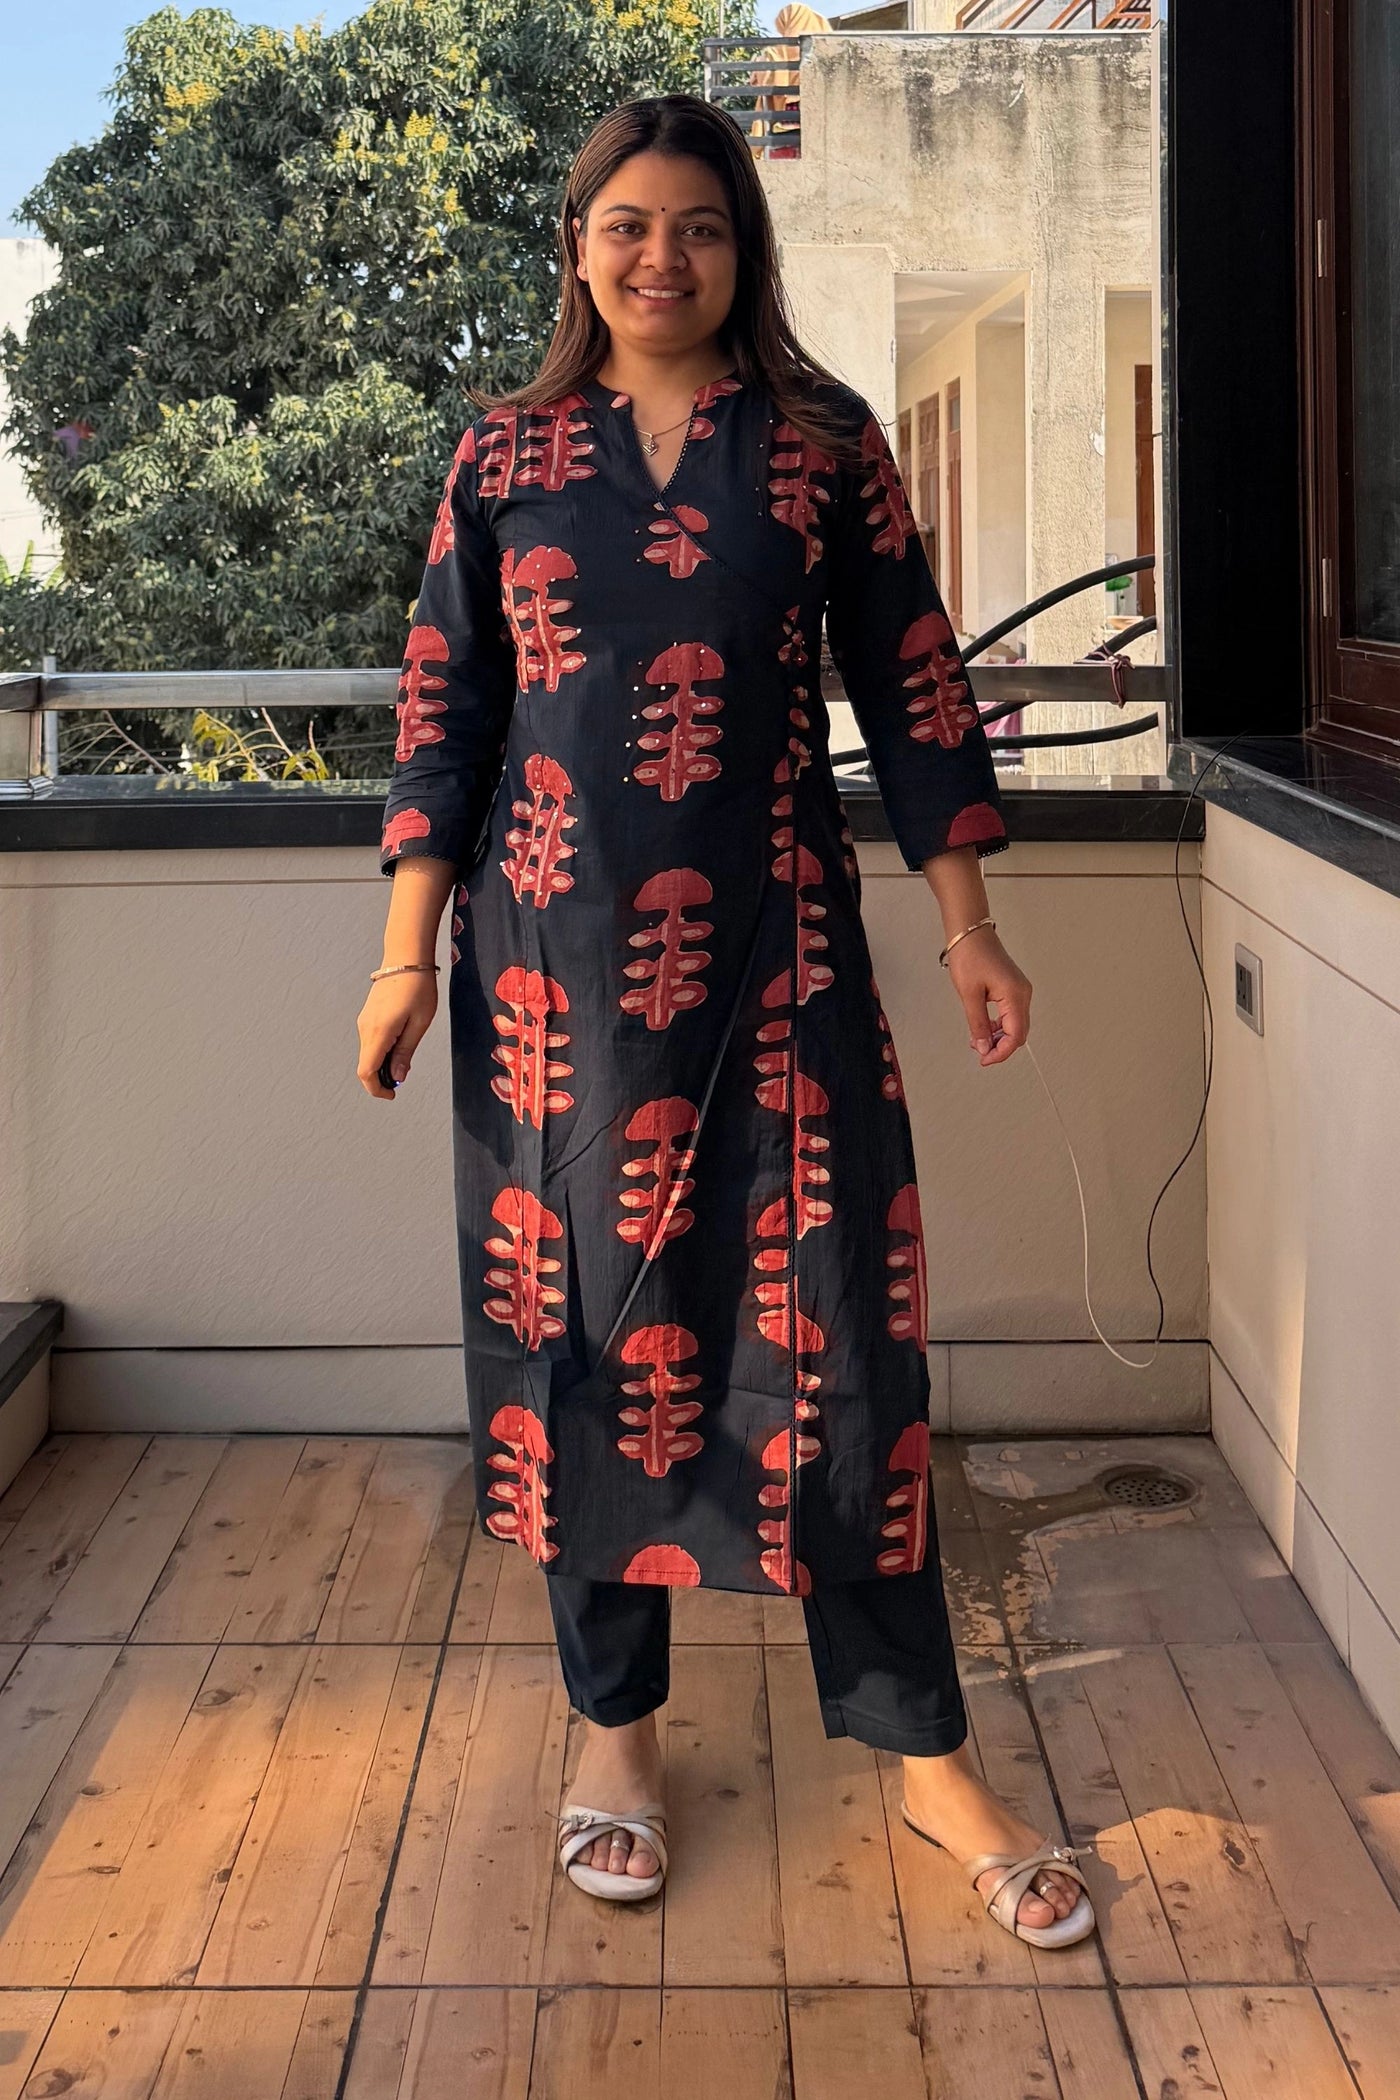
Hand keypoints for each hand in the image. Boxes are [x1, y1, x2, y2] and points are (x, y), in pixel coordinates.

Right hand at [356, 971, 437, 1099]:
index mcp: (379, 1032)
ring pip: (367, 1054)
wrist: (406, 959)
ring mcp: (364, 1022)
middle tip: (404, 1076)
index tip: (392, 1095)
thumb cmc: (418, 988)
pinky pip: (370, 1042)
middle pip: (365, 1066)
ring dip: (382, 1064)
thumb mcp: (419, 1023)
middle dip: (381, 1078)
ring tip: (405, 1058)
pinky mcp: (367, 1017)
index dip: (376, 1089)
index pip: (366, 1072)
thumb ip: (405, 1052)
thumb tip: (397, 1078)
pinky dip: (381, 1051)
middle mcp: (365, 1029)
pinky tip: (399, 1045)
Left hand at [946, 929, 1030, 1066]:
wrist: (970, 933)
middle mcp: (1023, 994)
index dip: (1001, 1053)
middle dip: (1000, 1047)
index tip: (984, 1060)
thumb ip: (978, 1024)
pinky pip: (1011, 1015)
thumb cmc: (970, 956)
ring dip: (998, 1037)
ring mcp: (1020, 991)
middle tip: (980, 1053)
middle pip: (1018, 1033)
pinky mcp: (1013, 989)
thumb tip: (984, 1048)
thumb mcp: (969, 995)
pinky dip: (998, 1026)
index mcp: (1015, 995)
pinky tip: (983, 1028)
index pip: (1015, 1036)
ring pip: (1015, 1025)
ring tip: (977, 1040)